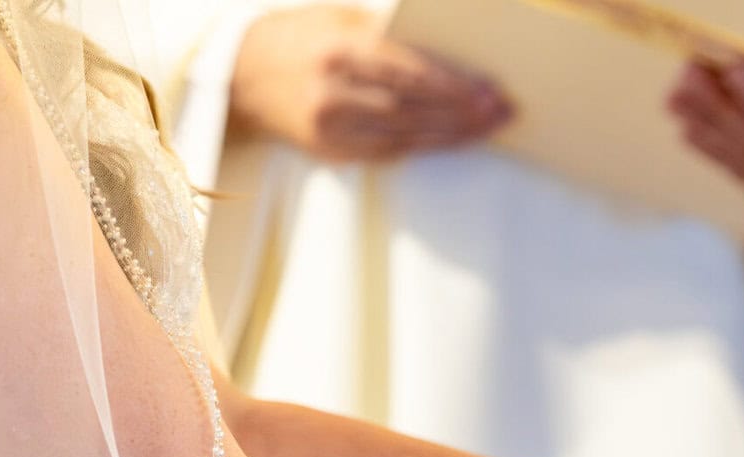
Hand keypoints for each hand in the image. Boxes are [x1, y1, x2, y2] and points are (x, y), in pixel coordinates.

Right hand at [230, 5, 511, 162]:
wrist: (240, 74)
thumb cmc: (302, 37)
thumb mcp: (339, 18)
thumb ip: (386, 33)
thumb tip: (448, 50)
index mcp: (338, 50)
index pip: (410, 72)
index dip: (454, 85)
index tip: (490, 90)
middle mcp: (333, 92)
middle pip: (414, 108)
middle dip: (463, 112)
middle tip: (503, 112)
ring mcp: (331, 127)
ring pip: (407, 135)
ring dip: (453, 133)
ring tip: (488, 127)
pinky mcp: (330, 151)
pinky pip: (389, 152)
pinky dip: (425, 145)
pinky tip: (453, 139)